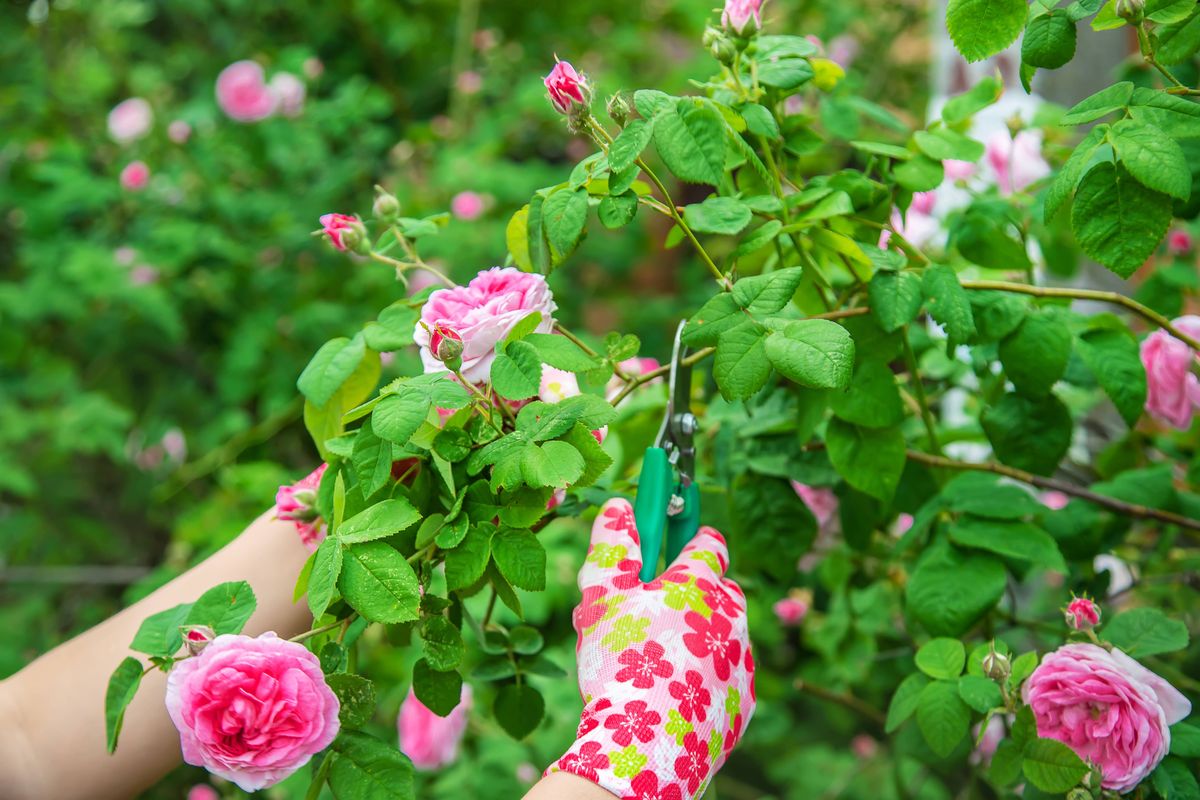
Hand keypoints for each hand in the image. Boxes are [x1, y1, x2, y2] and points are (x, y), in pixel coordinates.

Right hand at [546, 498, 755, 799]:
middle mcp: (732, 616)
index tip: (674, 542)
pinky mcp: (745, 700)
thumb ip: (613, 547)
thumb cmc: (621, 665)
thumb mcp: (603, 598)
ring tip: (659, 660)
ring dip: (702, 636)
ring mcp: (742, 660)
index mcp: (699, 583)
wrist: (646, 748)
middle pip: (721, 588)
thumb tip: (619, 506)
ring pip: (726, 634)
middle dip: (696, 591)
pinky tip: (675, 692)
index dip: (689, 537)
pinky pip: (728, 676)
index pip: (708, 542)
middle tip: (657, 610)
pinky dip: (708, 677)